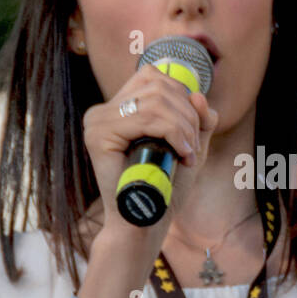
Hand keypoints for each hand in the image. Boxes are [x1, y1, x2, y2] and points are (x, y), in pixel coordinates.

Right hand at [82, 64, 219, 235]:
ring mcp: (97, 122)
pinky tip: (181, 154)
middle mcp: (102, 111)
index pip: (152, 76)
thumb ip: (199, 119)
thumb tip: (198, 94)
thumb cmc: (166, 187)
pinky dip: (173, 133)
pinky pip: (145, 118)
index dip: (182, 96)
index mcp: (118, 108)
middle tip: (194, 147)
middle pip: (157, 86)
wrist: (147, 221)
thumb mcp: (190, 146)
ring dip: (183, 126)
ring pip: (155, 100)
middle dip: (188, 114)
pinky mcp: (98, 135)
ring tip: (189, 154)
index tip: (194, 130)